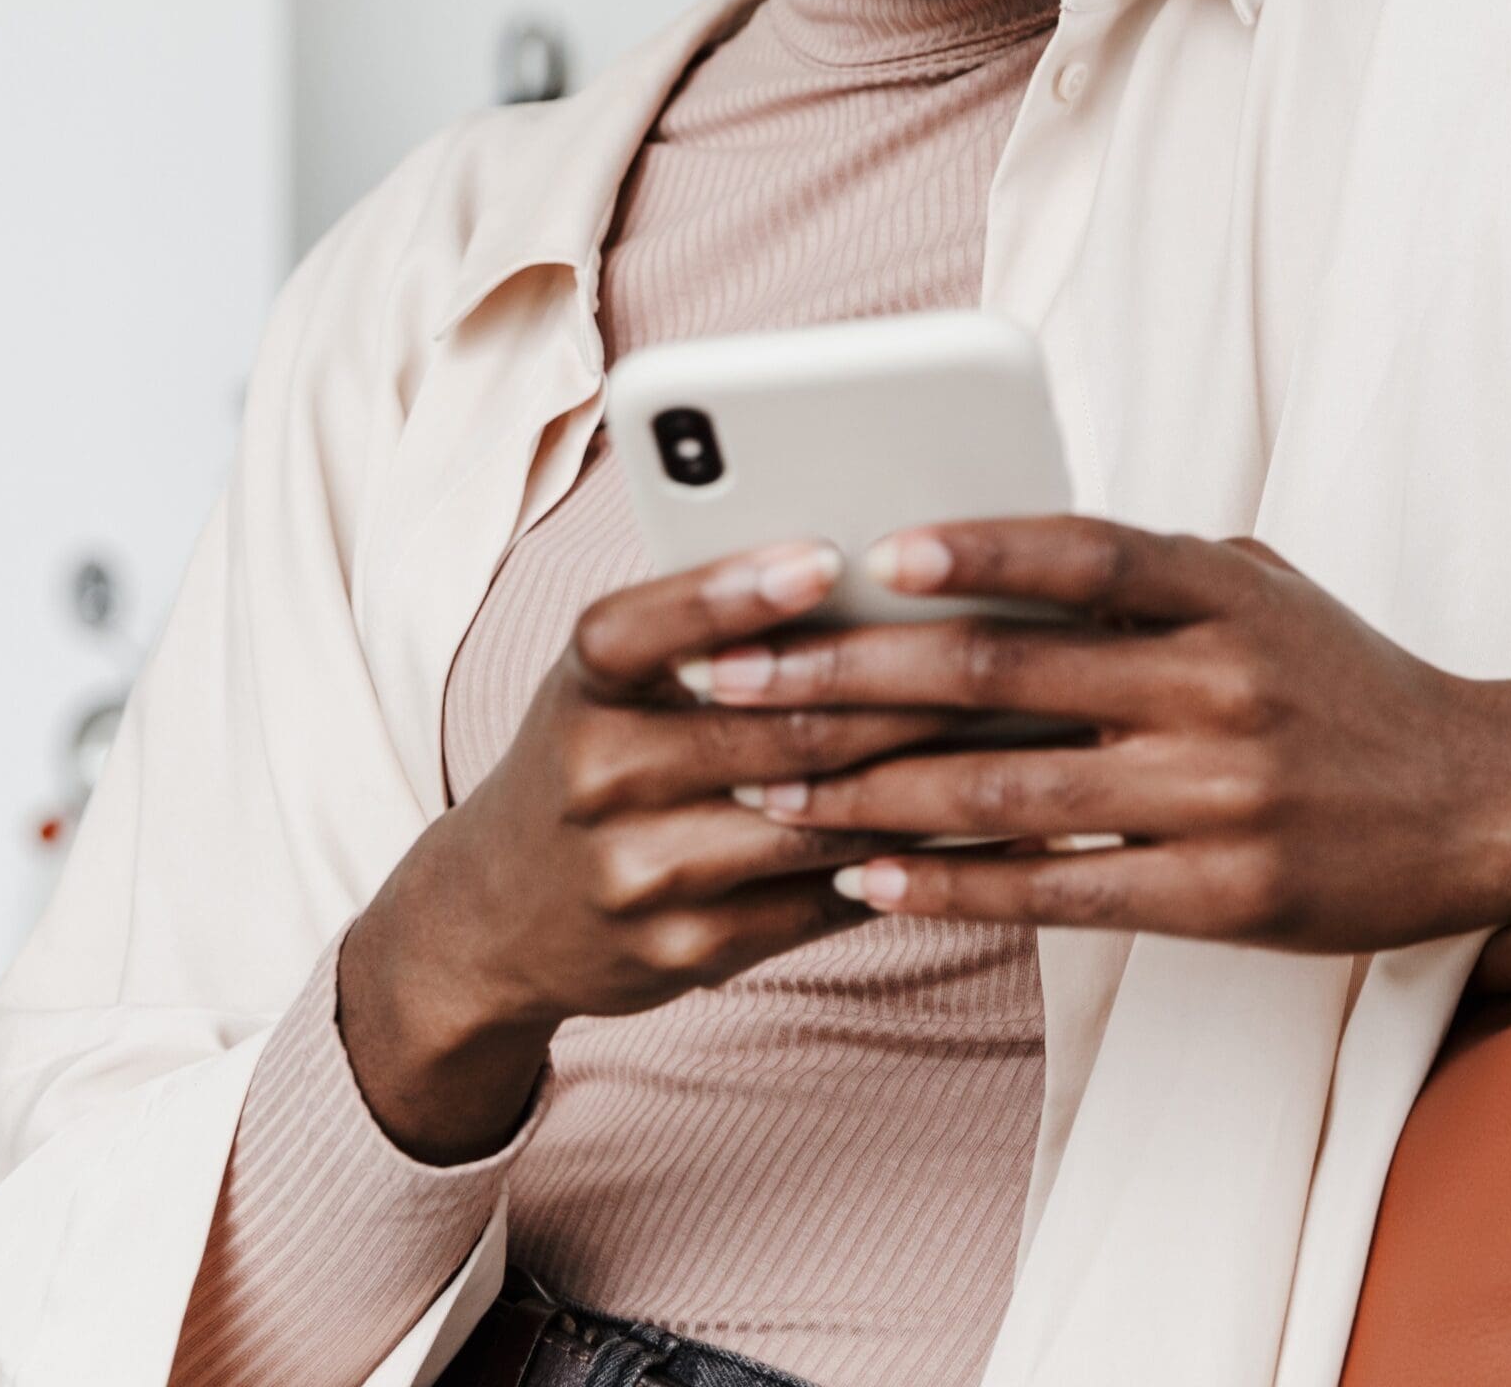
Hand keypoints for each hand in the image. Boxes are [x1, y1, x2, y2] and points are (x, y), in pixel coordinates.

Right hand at [338, 540, 949, 1163]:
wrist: (495, 913)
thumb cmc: (594, 749)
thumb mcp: (610, 677)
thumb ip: (703, 629)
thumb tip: (857, 568)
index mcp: (580, 685)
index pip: (643, 628)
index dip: (730, 592)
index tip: (824, 555)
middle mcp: (594, 777)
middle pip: (769, 731)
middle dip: (896, 690)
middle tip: (997, 651)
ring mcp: (637, 876)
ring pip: (811, 821)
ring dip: (921, 780)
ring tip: (1014, 737)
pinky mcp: (685, 954)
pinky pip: (817, 902)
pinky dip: (902, 864)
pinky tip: (973, 832)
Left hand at [685, 517, 1510, 952]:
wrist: (1479, 799)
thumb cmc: (1341, 678)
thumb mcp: (1254, 586)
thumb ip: (1137, 568)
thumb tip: (984, 541)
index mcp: (1218, 588)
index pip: (1075, 550)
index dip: (965, 548)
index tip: (858, 554)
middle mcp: (1213, 682)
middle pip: (998, 673)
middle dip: (846, 676)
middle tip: (734, 679)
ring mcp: (1214, 794)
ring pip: (1003, 790)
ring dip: (867, 792)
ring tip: (766, 785)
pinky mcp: (1217, 896)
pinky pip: (1055, 892)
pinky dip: (950, 886)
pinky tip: (866, 880)